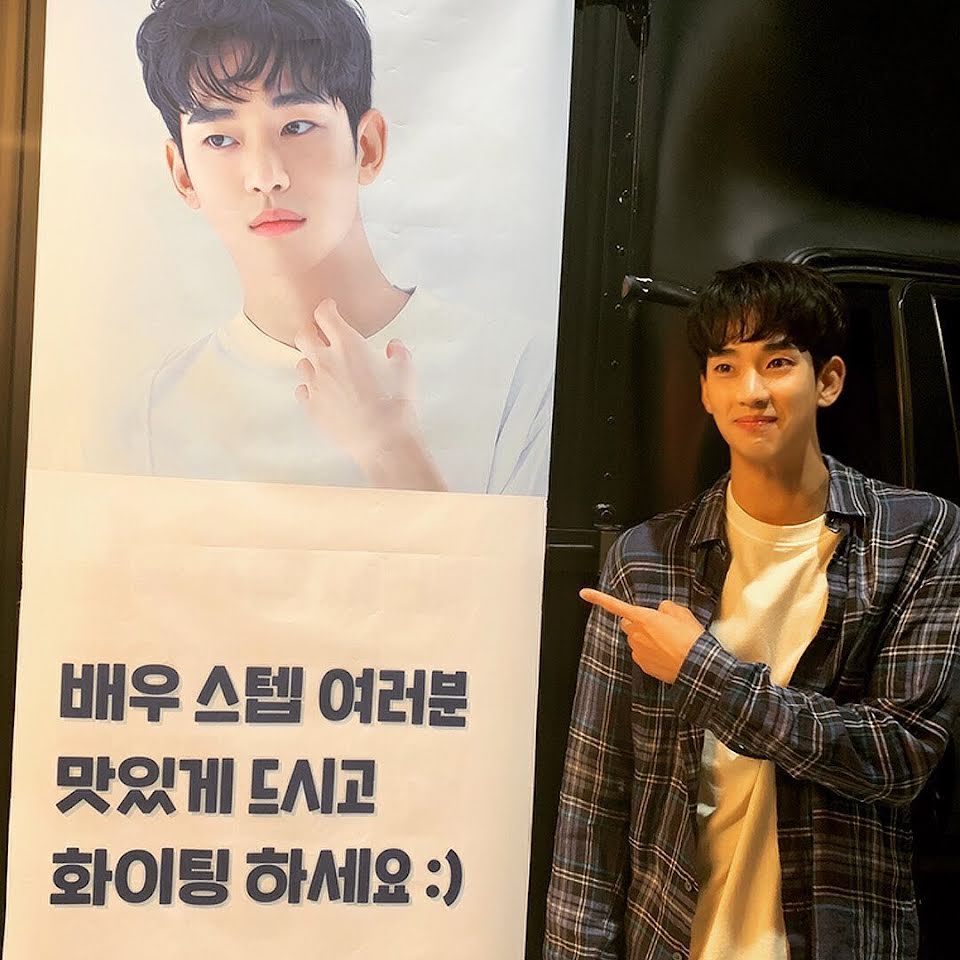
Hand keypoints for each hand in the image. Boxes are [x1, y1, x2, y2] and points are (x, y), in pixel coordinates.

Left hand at [293, 299, 445, 490]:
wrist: (383, 441)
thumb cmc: (396, 405)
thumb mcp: (405, 371)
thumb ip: (398, 353)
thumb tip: (393, 346)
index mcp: (348, 345)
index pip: (324, 314)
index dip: (327, 308)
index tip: (331, 309)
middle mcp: (326, 361)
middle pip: (304, 335)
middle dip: (312, 332)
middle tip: (322, 336)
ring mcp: (316, 385)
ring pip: (301, 363)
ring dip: (312, 362)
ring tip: (327, 369)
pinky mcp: (312, 407)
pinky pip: (302, 390)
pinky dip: (310, 388)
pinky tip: (323, 392)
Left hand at [580, 588, 703, 683]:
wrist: (696, 666)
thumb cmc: (690, 638)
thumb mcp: (682, 613)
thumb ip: (666, 607)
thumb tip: (661, 610)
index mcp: (643, 618)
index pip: (615, 605)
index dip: (598, 598)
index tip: (584, 593)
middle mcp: (636, 634)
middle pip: (627, 624)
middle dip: (636, 622)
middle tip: (656, 625)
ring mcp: (638, 651)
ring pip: (635, 639)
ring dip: (645, 638)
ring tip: (667, 642)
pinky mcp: (643, 665)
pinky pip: (641, 654)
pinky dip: (650, 653)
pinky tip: (666, 653)